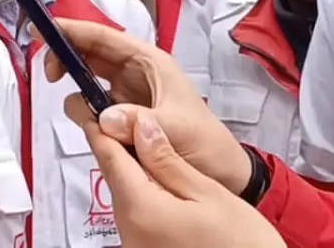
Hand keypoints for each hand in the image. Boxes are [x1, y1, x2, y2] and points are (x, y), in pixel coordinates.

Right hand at [44, 17, 252, 194]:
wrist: (224, 176)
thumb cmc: (206, 145)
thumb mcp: (177, 130)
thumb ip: (139, 122)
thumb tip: (102, 116)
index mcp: (150, 63)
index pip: (104, 38)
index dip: (72, 30)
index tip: (42, 29)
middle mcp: (136, 74)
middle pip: (90, 55)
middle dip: (67, 59)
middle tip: (49, 75)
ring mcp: (127, 96)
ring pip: (89, 83)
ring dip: (78, 95)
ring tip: (86, 117)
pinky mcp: (122, 119)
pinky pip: (94, 110)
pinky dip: (86, 116)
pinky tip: (92, 129)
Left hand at [75, 105, 283, 247]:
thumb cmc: (239, 243)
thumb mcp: (207, 193)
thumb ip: (167, 159)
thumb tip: (137, 124)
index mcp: (139, 208)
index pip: (107, 156)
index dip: (100, 125)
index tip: (94, 100)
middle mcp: (127, 229)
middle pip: (113, 174)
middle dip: (118, 145)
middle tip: (128, 115)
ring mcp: (133, 243)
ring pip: (123, 192)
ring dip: (132, 168)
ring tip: (150, 142)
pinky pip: (134, 212)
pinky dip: (142, 191)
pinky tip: (162, 179)